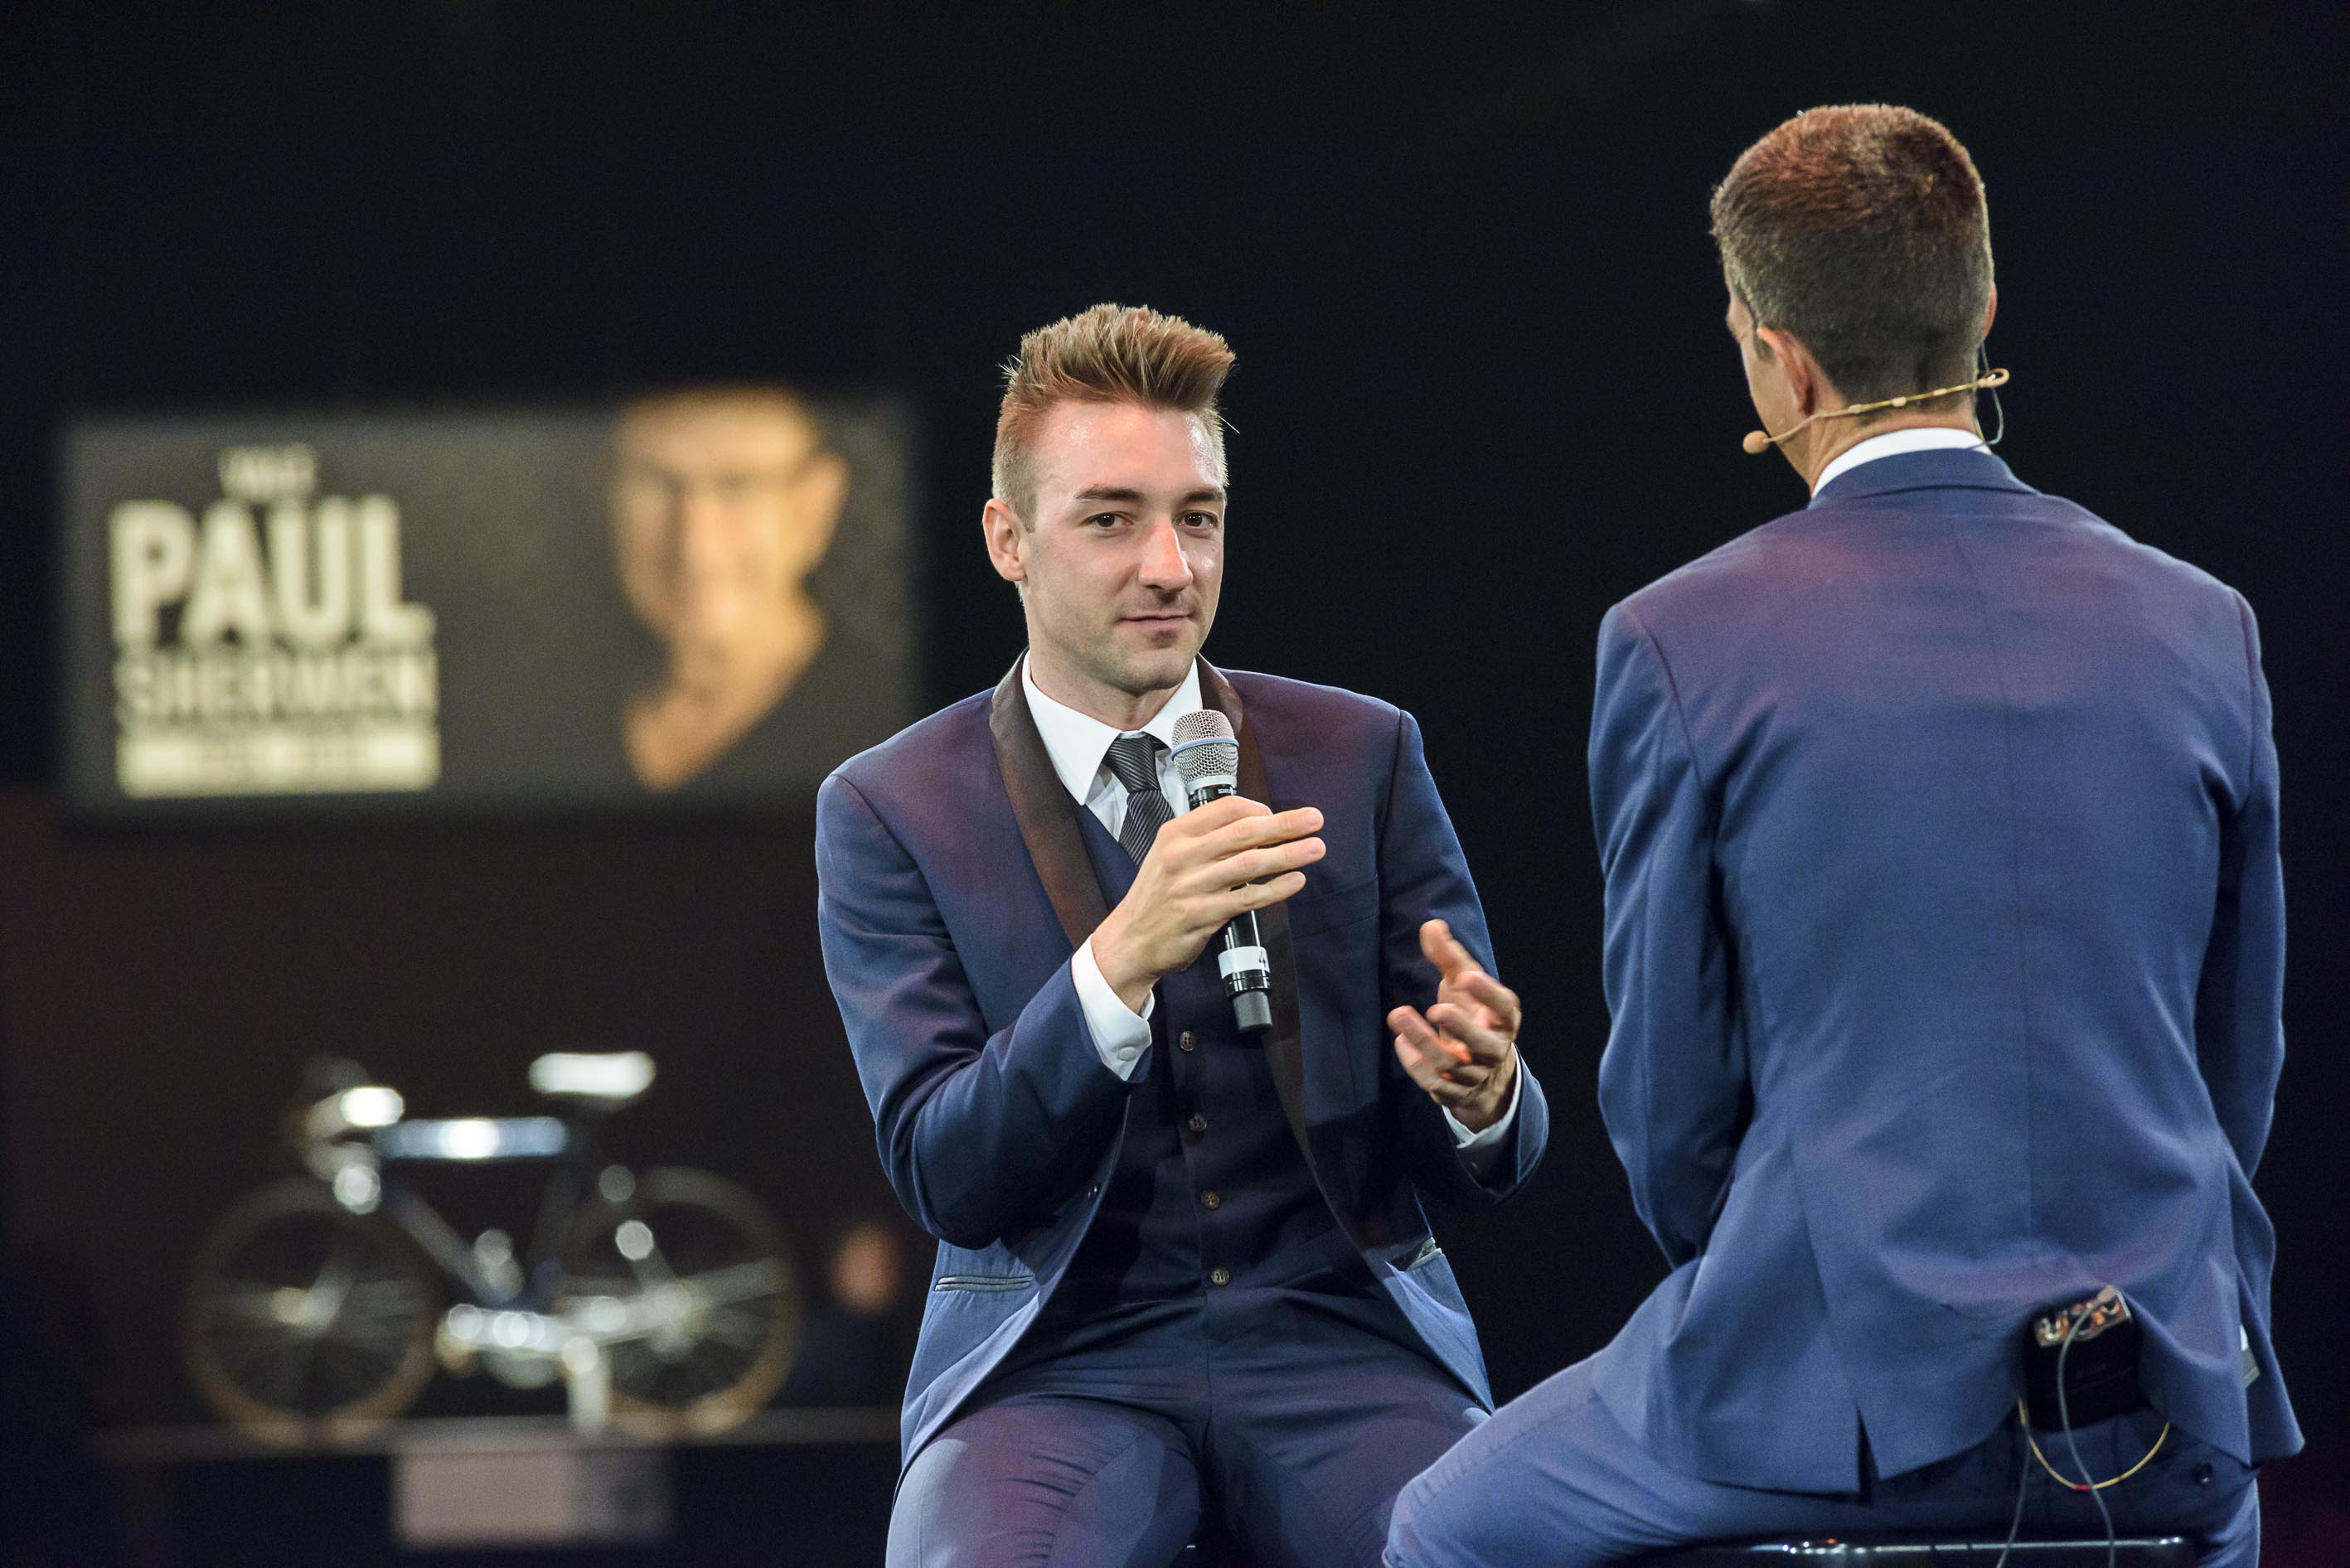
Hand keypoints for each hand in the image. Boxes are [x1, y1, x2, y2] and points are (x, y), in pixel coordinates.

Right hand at [1091, 796, 1323, 1010]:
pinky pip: (1248, 898)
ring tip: (1316, 848)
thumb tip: (1255, 824)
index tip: (1279, 815)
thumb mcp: (1169, 854)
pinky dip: (1276, 889)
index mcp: (1177, 834)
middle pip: (1244, 832)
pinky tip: (1295, 881)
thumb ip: (1206, 838)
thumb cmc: (1158, 895)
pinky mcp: (1203, 916)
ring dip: (1288, 855)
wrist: (1131, 939)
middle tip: (1315, 820)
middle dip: (1285, 824)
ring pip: (1250, 864)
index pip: (1226, 809)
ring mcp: (1193, 886)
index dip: (1259, 809)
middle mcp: (1183, 856)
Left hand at [1389, 918, 1520, 1134]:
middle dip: (1461, 1028)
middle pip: (1482, 1044)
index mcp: (1503, 1019)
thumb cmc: (1471, 1013)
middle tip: (1437, 1009)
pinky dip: (1416, 1065)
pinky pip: (1435, 1084)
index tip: (1469, 976)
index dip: (1489, 994)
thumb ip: (1449, 958)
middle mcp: (1493, 1049)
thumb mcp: (1463, 984)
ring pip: (1451, 1065)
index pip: (1505, 1008)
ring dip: (1423, 1041)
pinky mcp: (1453, 1092)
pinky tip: (1400, 1042)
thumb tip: (1431, 925)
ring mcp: (1474, 1074)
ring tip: (1397, 1015)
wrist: (1480, 1068)